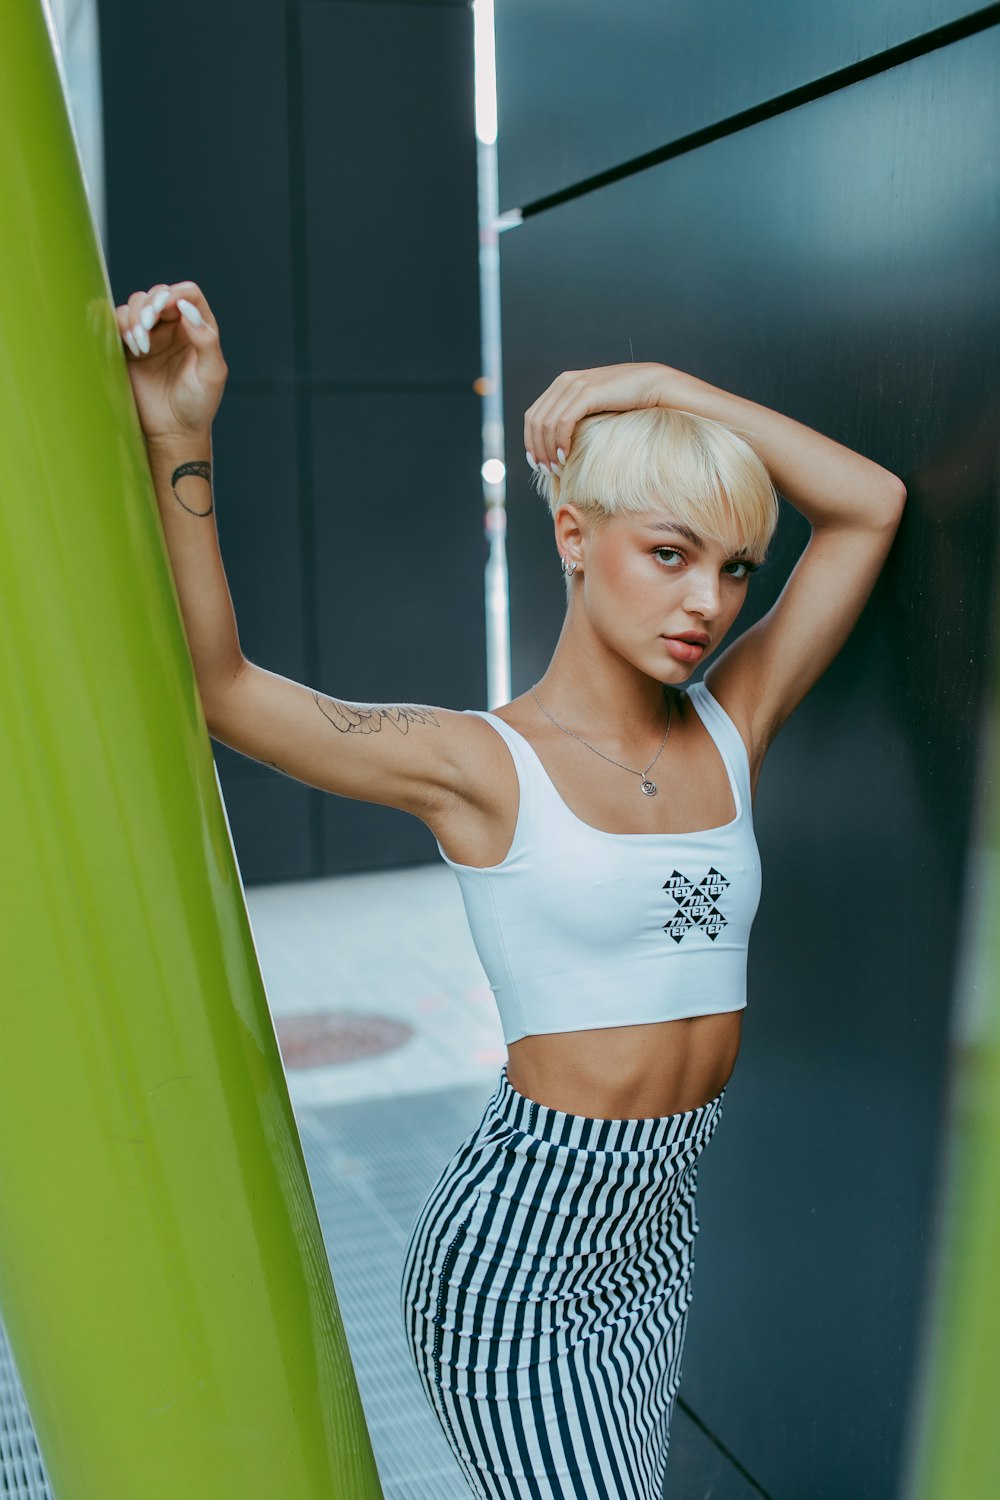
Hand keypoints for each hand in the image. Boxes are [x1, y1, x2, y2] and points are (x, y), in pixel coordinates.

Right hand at [114, 280, 227, 442]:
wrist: (172, 432)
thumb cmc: (197, 406)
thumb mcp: (211, 374)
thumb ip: (206, 340)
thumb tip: (187, 309)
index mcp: (197, 328)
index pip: (188, 294)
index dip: (177, 293)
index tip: (169, 308)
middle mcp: (174, 327)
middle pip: (159, 294)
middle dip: (151, 303)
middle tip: (148, 324)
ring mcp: (150, 336)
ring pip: (136, 304)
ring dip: (134, 315)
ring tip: (140, 343)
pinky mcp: (129, 347)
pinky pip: (118, 322)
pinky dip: (120, 325)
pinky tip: (132, 346)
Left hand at [523, 361, 673, 474]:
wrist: (652, 384)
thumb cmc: (626, 400)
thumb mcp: (594, 406)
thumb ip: (575, 415)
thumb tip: (559, 442)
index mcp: (562, 383)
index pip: (533, 415)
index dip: (530, 442)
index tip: (537, 464)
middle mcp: (564, 381)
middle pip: (536, 421)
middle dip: (537, 449)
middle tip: (545, 471)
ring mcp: (575, 385)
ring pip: (547, 424)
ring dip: (548, 450)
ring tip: (556, 468)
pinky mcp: (587, 393)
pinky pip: (564, 422)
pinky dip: (560, 442)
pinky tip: (566, 457)